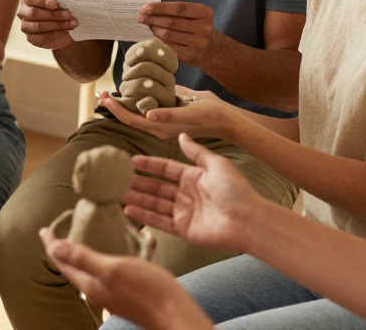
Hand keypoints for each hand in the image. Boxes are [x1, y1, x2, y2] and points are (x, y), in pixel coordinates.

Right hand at [17, 0, 77, 49]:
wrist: (59, 24)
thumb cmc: (56, 8)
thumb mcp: (56, 0)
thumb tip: (64, 0)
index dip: (42, 1)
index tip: (56, 4)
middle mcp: (23, 12)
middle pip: (34, 13)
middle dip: (53, 14)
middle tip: (68, 14)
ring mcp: (25, 26)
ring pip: (38, 26)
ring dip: (57, 25)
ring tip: (71, 23)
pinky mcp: (31, 38)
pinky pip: (42, 37)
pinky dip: (56, 34)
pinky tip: (66, 31)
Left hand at [39, 227, 212, 329]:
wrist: (175, 315)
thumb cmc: (146, 291)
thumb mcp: (112, 268)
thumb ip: (83, 258)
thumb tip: (54, 247)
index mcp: (91, 283)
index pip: (63, 262)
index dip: (52, 244)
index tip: (44, 229)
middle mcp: (99, 289)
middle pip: (74, 267)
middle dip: (64, 250)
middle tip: (58, 234)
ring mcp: (114, 292)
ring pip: (92, 269)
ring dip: (85, 253)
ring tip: (84, 239)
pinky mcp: (129, 292)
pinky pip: (114, 270)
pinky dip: (111, 256)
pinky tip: (127, 247)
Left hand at [98, 89, 236, 140]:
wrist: (226, 120)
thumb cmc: (210, 114)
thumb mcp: (190, 112)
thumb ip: (169, 114)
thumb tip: (149, 114)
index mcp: (162, 127)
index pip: (132, 119)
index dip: (117, 109)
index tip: (105, 98)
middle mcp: (159, 128)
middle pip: (130, 118)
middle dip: (115, 106)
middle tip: (101, 92)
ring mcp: (163, 125)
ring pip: (137, 116)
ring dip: (123, 105)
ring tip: (110, 93)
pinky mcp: (169, 120)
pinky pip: (147, 113)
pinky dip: (136, 104)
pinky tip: (131, 96)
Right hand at [122, 134, 264, 253]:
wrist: (248, 219)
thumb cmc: (236, 189)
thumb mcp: (215, 164)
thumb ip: (196, 152)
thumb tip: (181, 135)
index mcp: (193, 177)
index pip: (165, 169)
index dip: (148, 165)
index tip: (130, 160)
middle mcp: (186, 194)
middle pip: (156, 187)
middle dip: (137, 183)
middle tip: (116, 178)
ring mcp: (184, 212)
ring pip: (154, 204)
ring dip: (136, 199)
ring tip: (116, 194)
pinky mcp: (183, 229)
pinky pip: (160, 221)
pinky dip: (144, 216)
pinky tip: (129, 210)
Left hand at [140, 1, 216, 65]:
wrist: (212, 50)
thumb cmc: (197, 27)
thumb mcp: (194, 15)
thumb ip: (176, 11)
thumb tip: (149, 10)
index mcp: (204, 13)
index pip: (179, 8)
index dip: (160, 7)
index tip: (146, 7)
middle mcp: (203, 28)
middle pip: (171, 22)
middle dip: (153, 18)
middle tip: (141, 16)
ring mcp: (197, 43)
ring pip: (168, 34)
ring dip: (155, 28)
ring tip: (148, 24)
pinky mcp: (190, 55)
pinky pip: (169, 44)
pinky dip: (160, 38)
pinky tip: (156, 34)